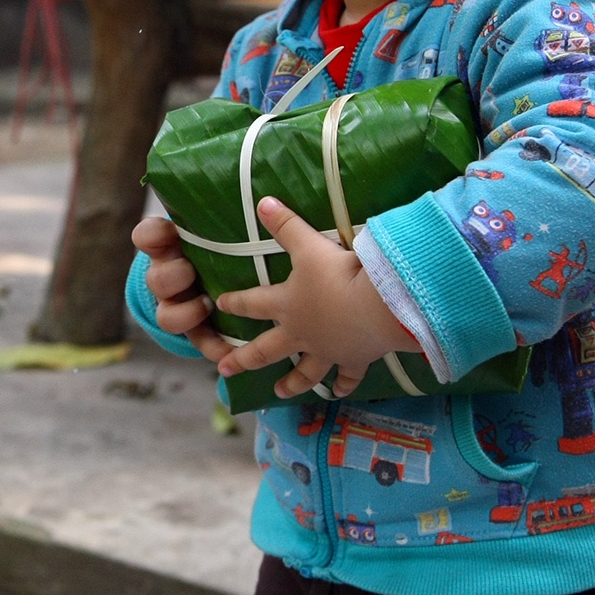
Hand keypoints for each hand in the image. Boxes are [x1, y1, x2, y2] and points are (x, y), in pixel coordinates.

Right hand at [132, 216, 234, 362]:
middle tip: (189, 271)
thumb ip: (233, 206)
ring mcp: (182, 307)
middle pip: (156, 278)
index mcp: (173, 246)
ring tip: (204, 307)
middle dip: (170, 276)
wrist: (239, 282)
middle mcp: (170, 276)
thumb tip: (267, 179)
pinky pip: (199, 344)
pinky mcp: (200, 333)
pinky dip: (213, 347)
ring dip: (184, 312)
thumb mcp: (227, 223)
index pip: (147, 236)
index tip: (169, 234)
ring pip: (167, 316)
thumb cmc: (233, 242)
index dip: (152, 236)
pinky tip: (230, 351)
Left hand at [212, 197, 414, 398]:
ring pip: (304, 371)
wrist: (375, 307)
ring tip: (279, 392)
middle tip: (224, 370)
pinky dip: (342, 384)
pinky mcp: (354, 359)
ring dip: (291, 382)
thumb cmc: (338, 275)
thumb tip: (263, 201)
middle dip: (244, 359)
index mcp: (287, 305)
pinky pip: (346, 375)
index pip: (253, 303)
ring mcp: (327, 350)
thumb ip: (286, 225)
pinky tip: (337, 393)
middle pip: (266, 350)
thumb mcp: (308, 245)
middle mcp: (301, 333)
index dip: (235, 303)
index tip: (219, 305)